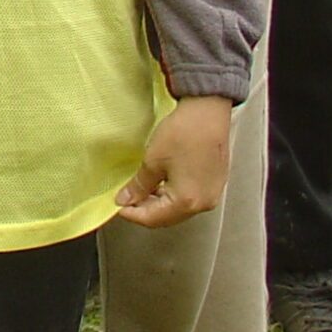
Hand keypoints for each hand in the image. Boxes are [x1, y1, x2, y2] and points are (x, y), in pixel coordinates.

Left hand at [116, 96, 232, 228]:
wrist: (208, 111)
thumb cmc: (183, 133)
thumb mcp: (152, 161)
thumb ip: (138, 186)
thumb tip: (125, 200)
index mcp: (188, 202)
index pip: (154, 219)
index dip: (132, 214)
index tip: (117, 206)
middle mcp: (204, 203)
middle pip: (168, 217)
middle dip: (145, 210)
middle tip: (126, 198)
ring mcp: (212, 194)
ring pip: (179, 208)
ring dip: (159, 203)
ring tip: (140, 189)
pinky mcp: (214, 183)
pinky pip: (190, 197)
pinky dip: (173, 195)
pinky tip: (160, 183)